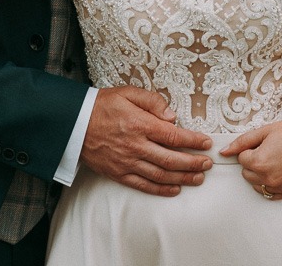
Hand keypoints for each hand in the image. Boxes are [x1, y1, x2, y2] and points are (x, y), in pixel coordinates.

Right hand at [80, 87, 213, 196]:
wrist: (73, 123)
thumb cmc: (101, 106)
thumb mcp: (128, 93)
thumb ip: (153, 101)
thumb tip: (172, 116)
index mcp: (140, 124)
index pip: (174, 136)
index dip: (193, 141)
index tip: (206, 143)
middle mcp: (136, 146)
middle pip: (172, 160)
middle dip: (194, 163)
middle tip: (208, 163)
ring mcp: (127, 162)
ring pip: (161, 175)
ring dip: (183, 178)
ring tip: (198, 178)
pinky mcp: (119, 173)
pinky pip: (143, 185)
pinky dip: (161, 189)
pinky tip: (174, 189)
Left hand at [220, 116, 281, 200]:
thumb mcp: (266, 131)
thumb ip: (242, 142)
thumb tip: (224, 152)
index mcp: (259, 162)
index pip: (242, 158)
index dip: (251, 148)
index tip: (264, 142)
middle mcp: (268, 178)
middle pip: (247, 173)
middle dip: (254, 161)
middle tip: (270, 149)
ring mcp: (280, 187)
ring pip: (258, 184)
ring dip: (261, 173)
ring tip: (276, 158)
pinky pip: (271, 194)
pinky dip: (271, 184)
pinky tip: (279, 170)